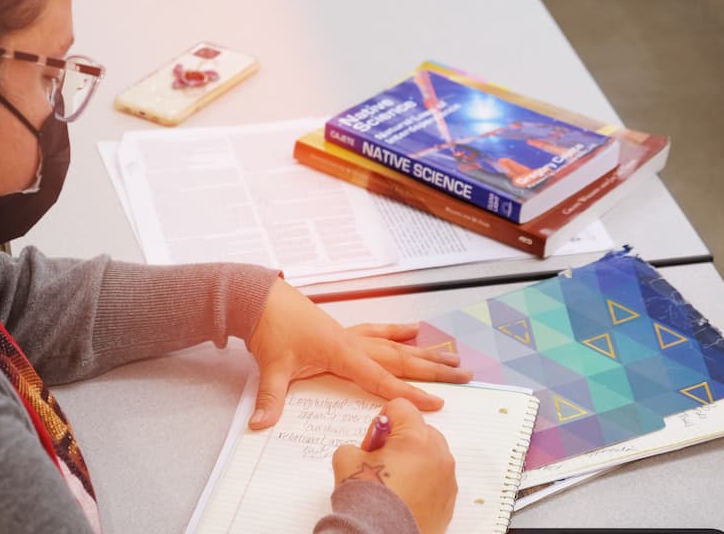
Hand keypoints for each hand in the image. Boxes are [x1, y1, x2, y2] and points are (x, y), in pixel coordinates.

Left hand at [246, 278, 471, 428]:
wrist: (260, 298)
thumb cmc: (270, 328)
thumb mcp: (271, 366)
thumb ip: (271, 398)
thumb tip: (260, 424)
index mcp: (341, 353)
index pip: (382, 380)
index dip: (409, 395)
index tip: (436, 403)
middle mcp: (353, 343)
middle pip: (400, 359)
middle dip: (433, 370)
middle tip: (464, 374)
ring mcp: (350, 334)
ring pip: (395, 345)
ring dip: (423, 351)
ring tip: (451, 355)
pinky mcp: (343, 330)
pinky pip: (378, 331)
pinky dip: (397, 331)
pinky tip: (414, 329)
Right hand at [331, 399, 456, 533]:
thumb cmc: (369, 500)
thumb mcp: (346, 459)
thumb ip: (356, 445)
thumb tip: (363, 452)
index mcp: (416, 438)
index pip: (400, 407)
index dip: (380, 423)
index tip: (374, 443)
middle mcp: (438, 454)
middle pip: (419, 430)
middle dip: (401, 441)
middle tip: (382, 463)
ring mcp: (447, 478)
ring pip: (430, 455)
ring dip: (414, 461)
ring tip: (394, 483)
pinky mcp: (449, 499)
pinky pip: (436, 479)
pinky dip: (423, 482)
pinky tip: (404, 497)